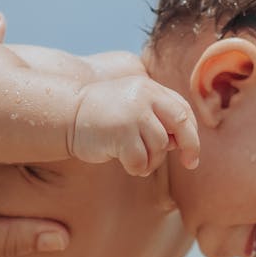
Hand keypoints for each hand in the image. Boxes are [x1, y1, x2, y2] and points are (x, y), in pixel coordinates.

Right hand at [70, 75, 199, 175]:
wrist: (64, 114)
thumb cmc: (101, 117)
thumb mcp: (132, 107)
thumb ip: (156, 117)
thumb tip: (180, 142)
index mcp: (150, 88)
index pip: (183, 110)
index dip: (191, 132)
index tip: (191, 151)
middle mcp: (144, 97)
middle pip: (181, 124)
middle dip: (190, 146)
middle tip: (190, 163)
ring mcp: (133, 114)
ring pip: (160, 147)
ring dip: (151, 160)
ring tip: (136, 159)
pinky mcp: (121, 133)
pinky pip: (141, 161)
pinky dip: (137, 168)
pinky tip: (125, 163)